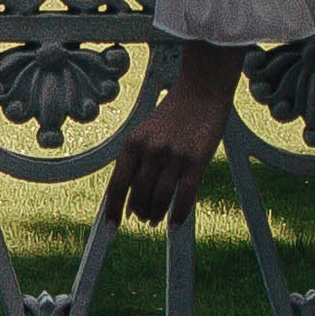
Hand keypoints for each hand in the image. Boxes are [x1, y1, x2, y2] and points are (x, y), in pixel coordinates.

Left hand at [102, 41, 243, 226]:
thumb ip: (137, 163)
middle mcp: (151, 150)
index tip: (112, 226)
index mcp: (134, 142)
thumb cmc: (174, 114)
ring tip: (156, 219)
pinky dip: (178, 214)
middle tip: (144, 218)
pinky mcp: (196, 161)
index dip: (112, 209)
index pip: (117, 185)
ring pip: (160, 200)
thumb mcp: (146, 132)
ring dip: (156, 215)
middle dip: (140, 212)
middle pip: (139, 196)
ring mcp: (174, 156)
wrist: (202, 89)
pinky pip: (184, 197)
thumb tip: (130, 204)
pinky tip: (175, 222)